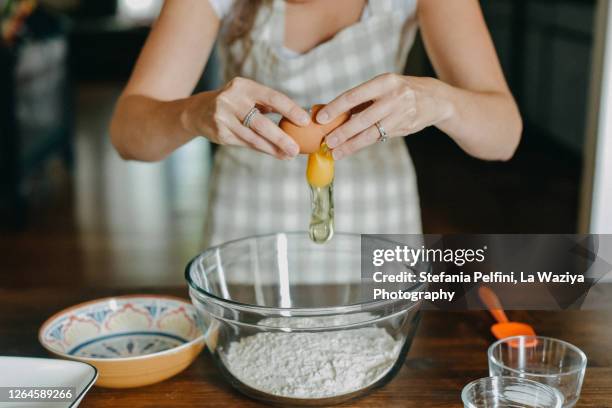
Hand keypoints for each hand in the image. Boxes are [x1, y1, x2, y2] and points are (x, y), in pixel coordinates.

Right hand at [183, 77, 310, 158]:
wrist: (199, 112)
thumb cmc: (234, 103)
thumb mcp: (248, 95)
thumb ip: (268, 104)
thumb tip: (299, 117)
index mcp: (243, 86)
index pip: (272, 97)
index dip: (290, 109)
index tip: (305, 121)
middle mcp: (231, 100)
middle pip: (261, 123)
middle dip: (281, 138)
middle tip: (296, 150)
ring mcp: (223, 118)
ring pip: (253, 137)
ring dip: (273, 148)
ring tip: (288, 155)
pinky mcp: (220, 133)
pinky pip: (246, 143)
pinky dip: (262, 149)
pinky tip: (275, 153)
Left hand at [315, 74, 453, 159]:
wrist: (435, 99)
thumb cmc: (399, 92)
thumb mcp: (383, 87)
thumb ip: (362, 99)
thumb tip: (331, 112)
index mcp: (384, 81)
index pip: (354, 95)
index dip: (335, 108)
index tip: (320, 118)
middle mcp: (394, 97)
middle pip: (362, 118)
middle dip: (342, 132)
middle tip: (327, 142)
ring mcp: (401, 114)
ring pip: (370, 133)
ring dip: (351, 144)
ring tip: (335, 152)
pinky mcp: (404, 127)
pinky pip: (379, 138)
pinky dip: (362, 144)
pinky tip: (350, 149)